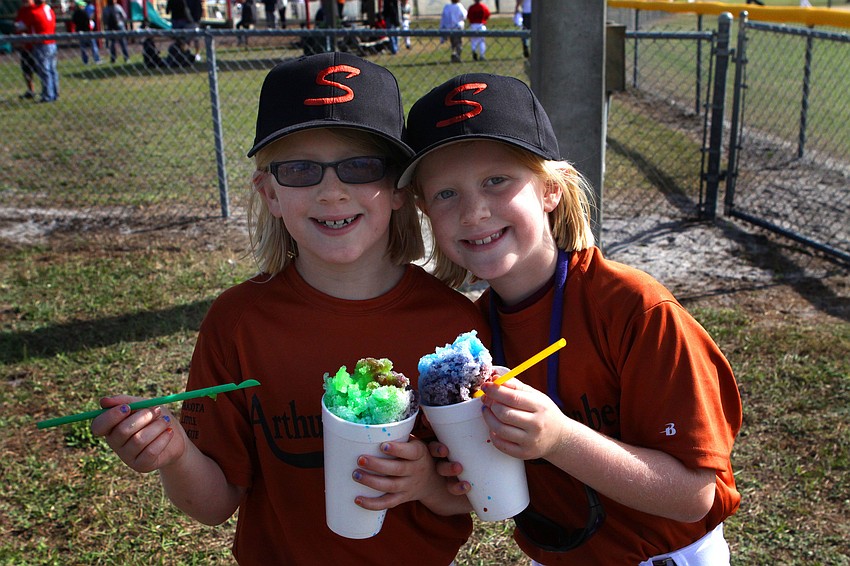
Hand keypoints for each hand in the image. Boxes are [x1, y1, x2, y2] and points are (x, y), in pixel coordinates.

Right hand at [91, 395, 186, 472]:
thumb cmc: (154, 418)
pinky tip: (169, 432)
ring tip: (166, 420)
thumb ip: (125, 401)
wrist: (175, 437)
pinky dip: (163, 438)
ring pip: (139, 440)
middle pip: (122, 431)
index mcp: (111, 428)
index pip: (98, 426)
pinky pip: (150, 451)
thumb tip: (103, 401)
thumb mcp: (143, 404)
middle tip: (157, 410)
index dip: (111, 416)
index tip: (128, 407)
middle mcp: (115, 443)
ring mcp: (127, 457)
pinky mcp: (141, 465)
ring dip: (157, 426)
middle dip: (143, 417)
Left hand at [353, 436, 470, 514]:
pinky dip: (372, 504)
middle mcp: (415, 471)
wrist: (432, 481)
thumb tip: (373, 422)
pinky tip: (357, 499)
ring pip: (390, 487)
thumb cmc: (415, 456)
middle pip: (396, 470)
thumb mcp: (415, 443)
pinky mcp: (402, 498)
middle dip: (377, 465)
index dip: (397, 450)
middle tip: (360, 459)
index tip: (382, 445)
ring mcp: (408, 486)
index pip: (410, 452)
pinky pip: (387, 503)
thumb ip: (400, 436)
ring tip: (356, 474)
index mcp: (419, 454)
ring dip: (371, 482)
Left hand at [479, 378, 570, 460]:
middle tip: (486, 399)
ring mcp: (530, 441)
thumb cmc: (544, 412)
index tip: (485, 386)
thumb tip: (495, 379)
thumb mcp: (535, 396)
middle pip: (504, 413)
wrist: (559, 437)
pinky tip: (493, 426)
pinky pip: (500, 444)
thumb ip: (515, 386)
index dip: (495, 391)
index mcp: (540, 407)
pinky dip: (492, 433)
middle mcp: (536, 425)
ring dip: (488, 418)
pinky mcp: (523, 453)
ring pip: (499, 429)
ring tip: (487, 410)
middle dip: (491, 404)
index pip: (513, 398)